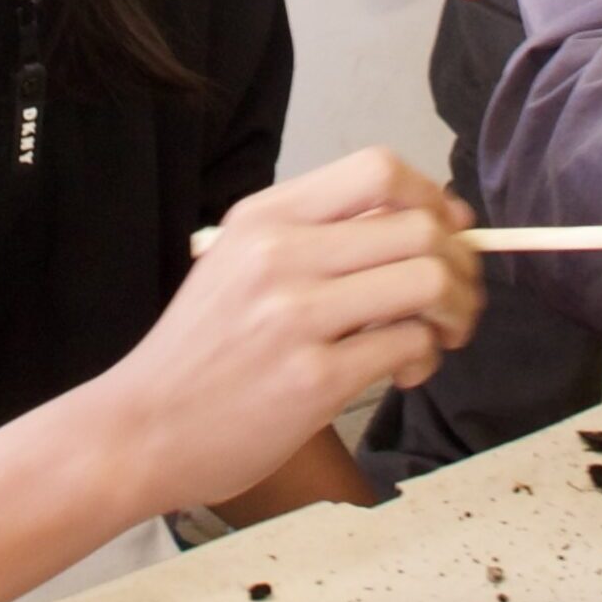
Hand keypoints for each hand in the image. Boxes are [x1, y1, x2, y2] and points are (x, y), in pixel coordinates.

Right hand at [111, 149, 480, 510]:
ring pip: (427, 280)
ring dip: (455, 309)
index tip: (447, 231)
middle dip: (461, 263)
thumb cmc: (201, 353)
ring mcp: (296, 316)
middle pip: (420, 226)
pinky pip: (409, 345)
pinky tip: (405, 370)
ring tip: (440, 335)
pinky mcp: (313, 379)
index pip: (379, 170)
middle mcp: (281, 255)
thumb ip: (322, 237)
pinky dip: (426, 357)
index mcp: (265, 218)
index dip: (432, 197)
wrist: (140, 431)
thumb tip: (435, 219)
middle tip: (457, 298)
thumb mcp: (242, 264)